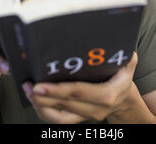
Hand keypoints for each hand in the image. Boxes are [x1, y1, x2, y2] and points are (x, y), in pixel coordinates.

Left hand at [23, 52, 137, 123]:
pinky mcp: (78, 118)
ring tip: (27, 91)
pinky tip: (34, 100)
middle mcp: (96, 108)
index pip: (79, 92)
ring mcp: (86, 116)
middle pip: (65, 104)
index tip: (40, 85)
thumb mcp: (127, 63)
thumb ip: (124, 53)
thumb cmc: (122, 77)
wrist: (124, 99)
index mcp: (107, 94)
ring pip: (58, 116)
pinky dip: (44, 112)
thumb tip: (116, 34)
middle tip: (28, 85)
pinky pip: (59, 120)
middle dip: (43, 96)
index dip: (58, 90)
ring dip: (40, 105)